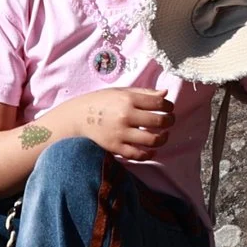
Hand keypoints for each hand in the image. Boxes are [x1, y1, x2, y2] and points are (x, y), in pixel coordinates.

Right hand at [50, 87, 171, 159]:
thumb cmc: (101, 102)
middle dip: (170, 121)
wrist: (76, 117)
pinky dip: (149, 154)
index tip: (169, 108)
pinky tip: (152, 150)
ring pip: (152, 140)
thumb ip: (143, 92)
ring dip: (163, 138)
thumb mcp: (120, 92)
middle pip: (159, 121)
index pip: (158, 102)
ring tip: (164, 135)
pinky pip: (138, 154)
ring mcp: (120, 133)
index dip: (169, 105)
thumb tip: (166, 93)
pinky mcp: (115, 147)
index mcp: (127, 99)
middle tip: (170, 121)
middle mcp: (125, 116)